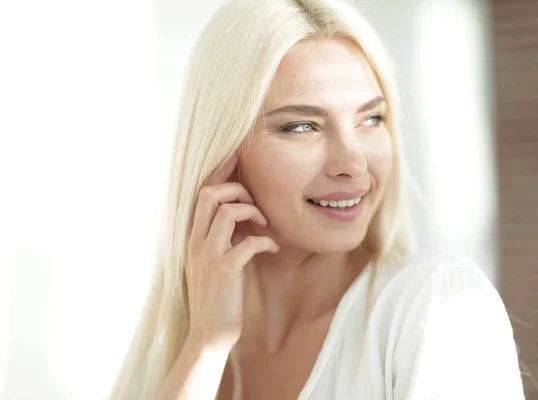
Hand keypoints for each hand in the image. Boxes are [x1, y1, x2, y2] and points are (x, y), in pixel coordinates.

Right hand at [185, 155, 278, 345]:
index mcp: (193, 237)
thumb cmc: (217, 296)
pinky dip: (265, 241)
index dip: (219, 172)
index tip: (236, 155)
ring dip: (251, 211)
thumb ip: (222, 237)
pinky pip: (247, 243)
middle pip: (209, 194)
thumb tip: (243, 216)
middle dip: (236, 189)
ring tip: (265, 223)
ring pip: (226, 211)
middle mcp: (196, 242)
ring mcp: (209, 255)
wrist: (208, 334)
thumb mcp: (214, 261)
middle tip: (255, 204)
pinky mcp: (225, 271)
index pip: (201, 194)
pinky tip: (272, 249)